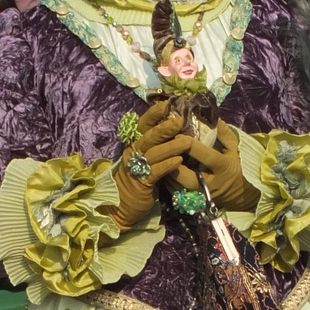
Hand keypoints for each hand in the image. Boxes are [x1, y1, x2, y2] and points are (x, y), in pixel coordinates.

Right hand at [110, 99, 189, 228]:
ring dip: (172, 146)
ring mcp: (136, 167)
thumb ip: (157, 147)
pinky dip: (167, 165)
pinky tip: (179, 161)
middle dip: (165, 127)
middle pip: (149, 136)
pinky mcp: (141, 183)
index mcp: (135, 144)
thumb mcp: (146, 161)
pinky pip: (156, 171)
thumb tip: (177, 132)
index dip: (154, 113)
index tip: (168, 104)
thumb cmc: (138, 182)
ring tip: (188, 141)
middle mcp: (134, 153)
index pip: (143, 124)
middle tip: (180, 120)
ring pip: (154, 153)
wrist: (122, 206)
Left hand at [169, 120, 258, 211]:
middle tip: (162, 148)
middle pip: (186, 177)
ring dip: (165, 171)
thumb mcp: (233, 147)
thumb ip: (223, 131)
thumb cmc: (234, 165)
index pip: (205, 156)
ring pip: (177, 186)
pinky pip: (174, 191)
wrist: (238, 193)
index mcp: (223, 167)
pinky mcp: (192, 200)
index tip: (176, 133)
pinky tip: (160, 166)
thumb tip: (209, 115)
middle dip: (172, 162)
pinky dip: (165, 179)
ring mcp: (200, 194)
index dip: (190, 145)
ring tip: (157, 156)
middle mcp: (211, 183)